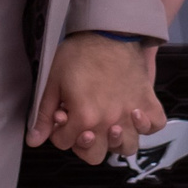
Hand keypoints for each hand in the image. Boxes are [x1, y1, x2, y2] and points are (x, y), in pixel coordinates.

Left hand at [29, 32, 164, 165]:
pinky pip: (154, 125)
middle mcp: (109, 122)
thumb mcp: (53, 82)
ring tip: (109, 126)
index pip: (65, 143)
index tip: (62, 115)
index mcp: (84, 117)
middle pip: (95, 156)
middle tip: (82, 126)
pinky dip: (147, 125)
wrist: (108, 31)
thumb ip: (44, 114)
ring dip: (115, 142)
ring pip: (127, 148)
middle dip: (83, 144)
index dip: (59, 131)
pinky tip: (134, 117)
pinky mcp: (148, 101)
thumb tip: (33, 141)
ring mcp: (131, 114)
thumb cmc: (78, 54)